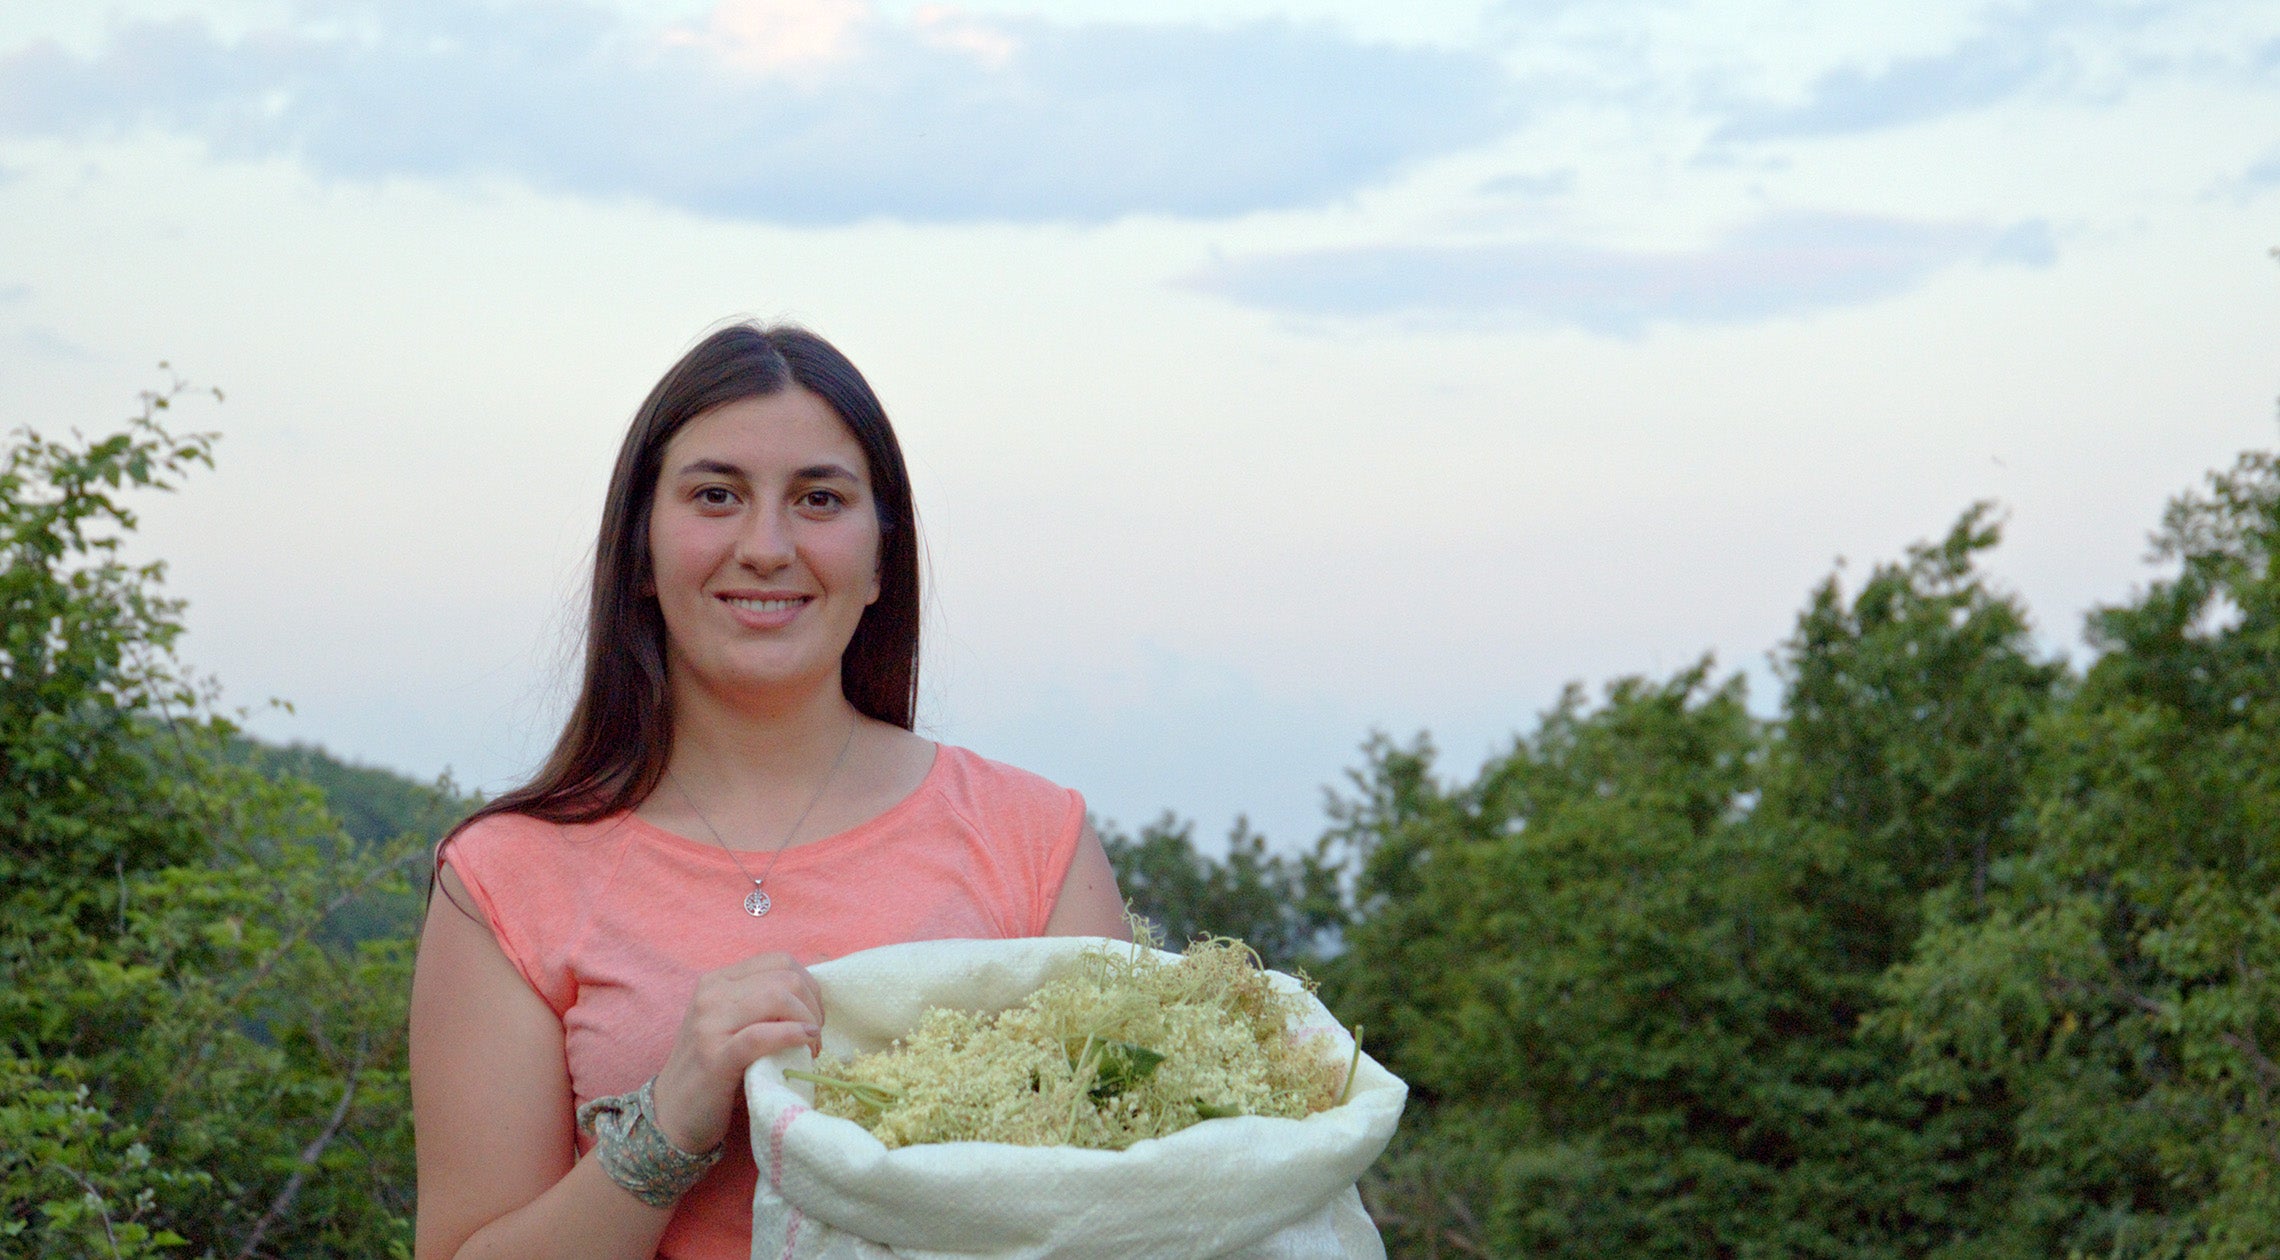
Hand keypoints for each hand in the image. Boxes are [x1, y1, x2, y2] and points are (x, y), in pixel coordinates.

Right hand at [648, 952, 823, 1155]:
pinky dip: (792, 1035)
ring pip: (777, 997)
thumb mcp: (738, 1026)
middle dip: (813, 1006)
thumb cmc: (715, 1072)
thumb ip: (765, 1004)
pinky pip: (762, 1034)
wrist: (672, 1116)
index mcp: (717, 981)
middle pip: (784, 977)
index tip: (814, 1017)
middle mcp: (711, 994)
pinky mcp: (714, 1057)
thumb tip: (817, 986)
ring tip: (811, 1049)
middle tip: (816, 1037)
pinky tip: (805, 1045)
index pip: (779, 961)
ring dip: (808, 1022)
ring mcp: (709, 1024)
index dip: (809, 986)